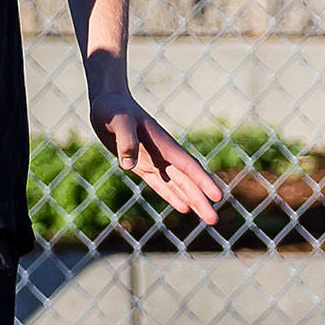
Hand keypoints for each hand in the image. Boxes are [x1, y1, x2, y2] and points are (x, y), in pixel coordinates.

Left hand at [90, 90, 222, 224]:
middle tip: (214, 220)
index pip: (188, 166)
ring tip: (208, 219)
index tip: (217, 196)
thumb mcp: (119, 123)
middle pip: (187, 181)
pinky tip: (184, 208)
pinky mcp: (141, 165)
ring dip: (193, 201)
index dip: (202, 182)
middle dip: (201, 200)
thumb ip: (126, 141)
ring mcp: (154, 160)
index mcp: (163, 144)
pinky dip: (172, 196)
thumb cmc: (114, 110)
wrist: (107, 104)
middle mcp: (163, 154)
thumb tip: (128, 164)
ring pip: (178, 185)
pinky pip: (160, 184)